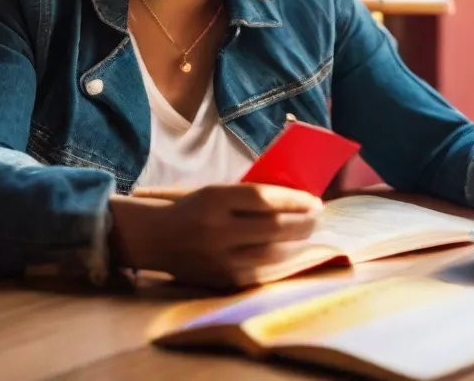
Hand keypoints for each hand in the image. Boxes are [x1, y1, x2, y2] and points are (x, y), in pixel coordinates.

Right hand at [109, 184, 321, 287]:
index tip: (315, 200)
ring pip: (273, 255)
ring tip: (312, 234)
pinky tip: (296, 255)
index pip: (265, 199)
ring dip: (299, 245)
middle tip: (318, 217)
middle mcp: (217, 230)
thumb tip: (296, 201)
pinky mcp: (222, 281)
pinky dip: (284, 265)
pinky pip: (262, 274)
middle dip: (304, 223)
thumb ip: (249, 197)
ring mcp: (219, 259)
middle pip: (274, 228)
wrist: (154, 238)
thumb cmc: (192, 208)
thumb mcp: (215, 191)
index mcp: (214, 200)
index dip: (295, 200)